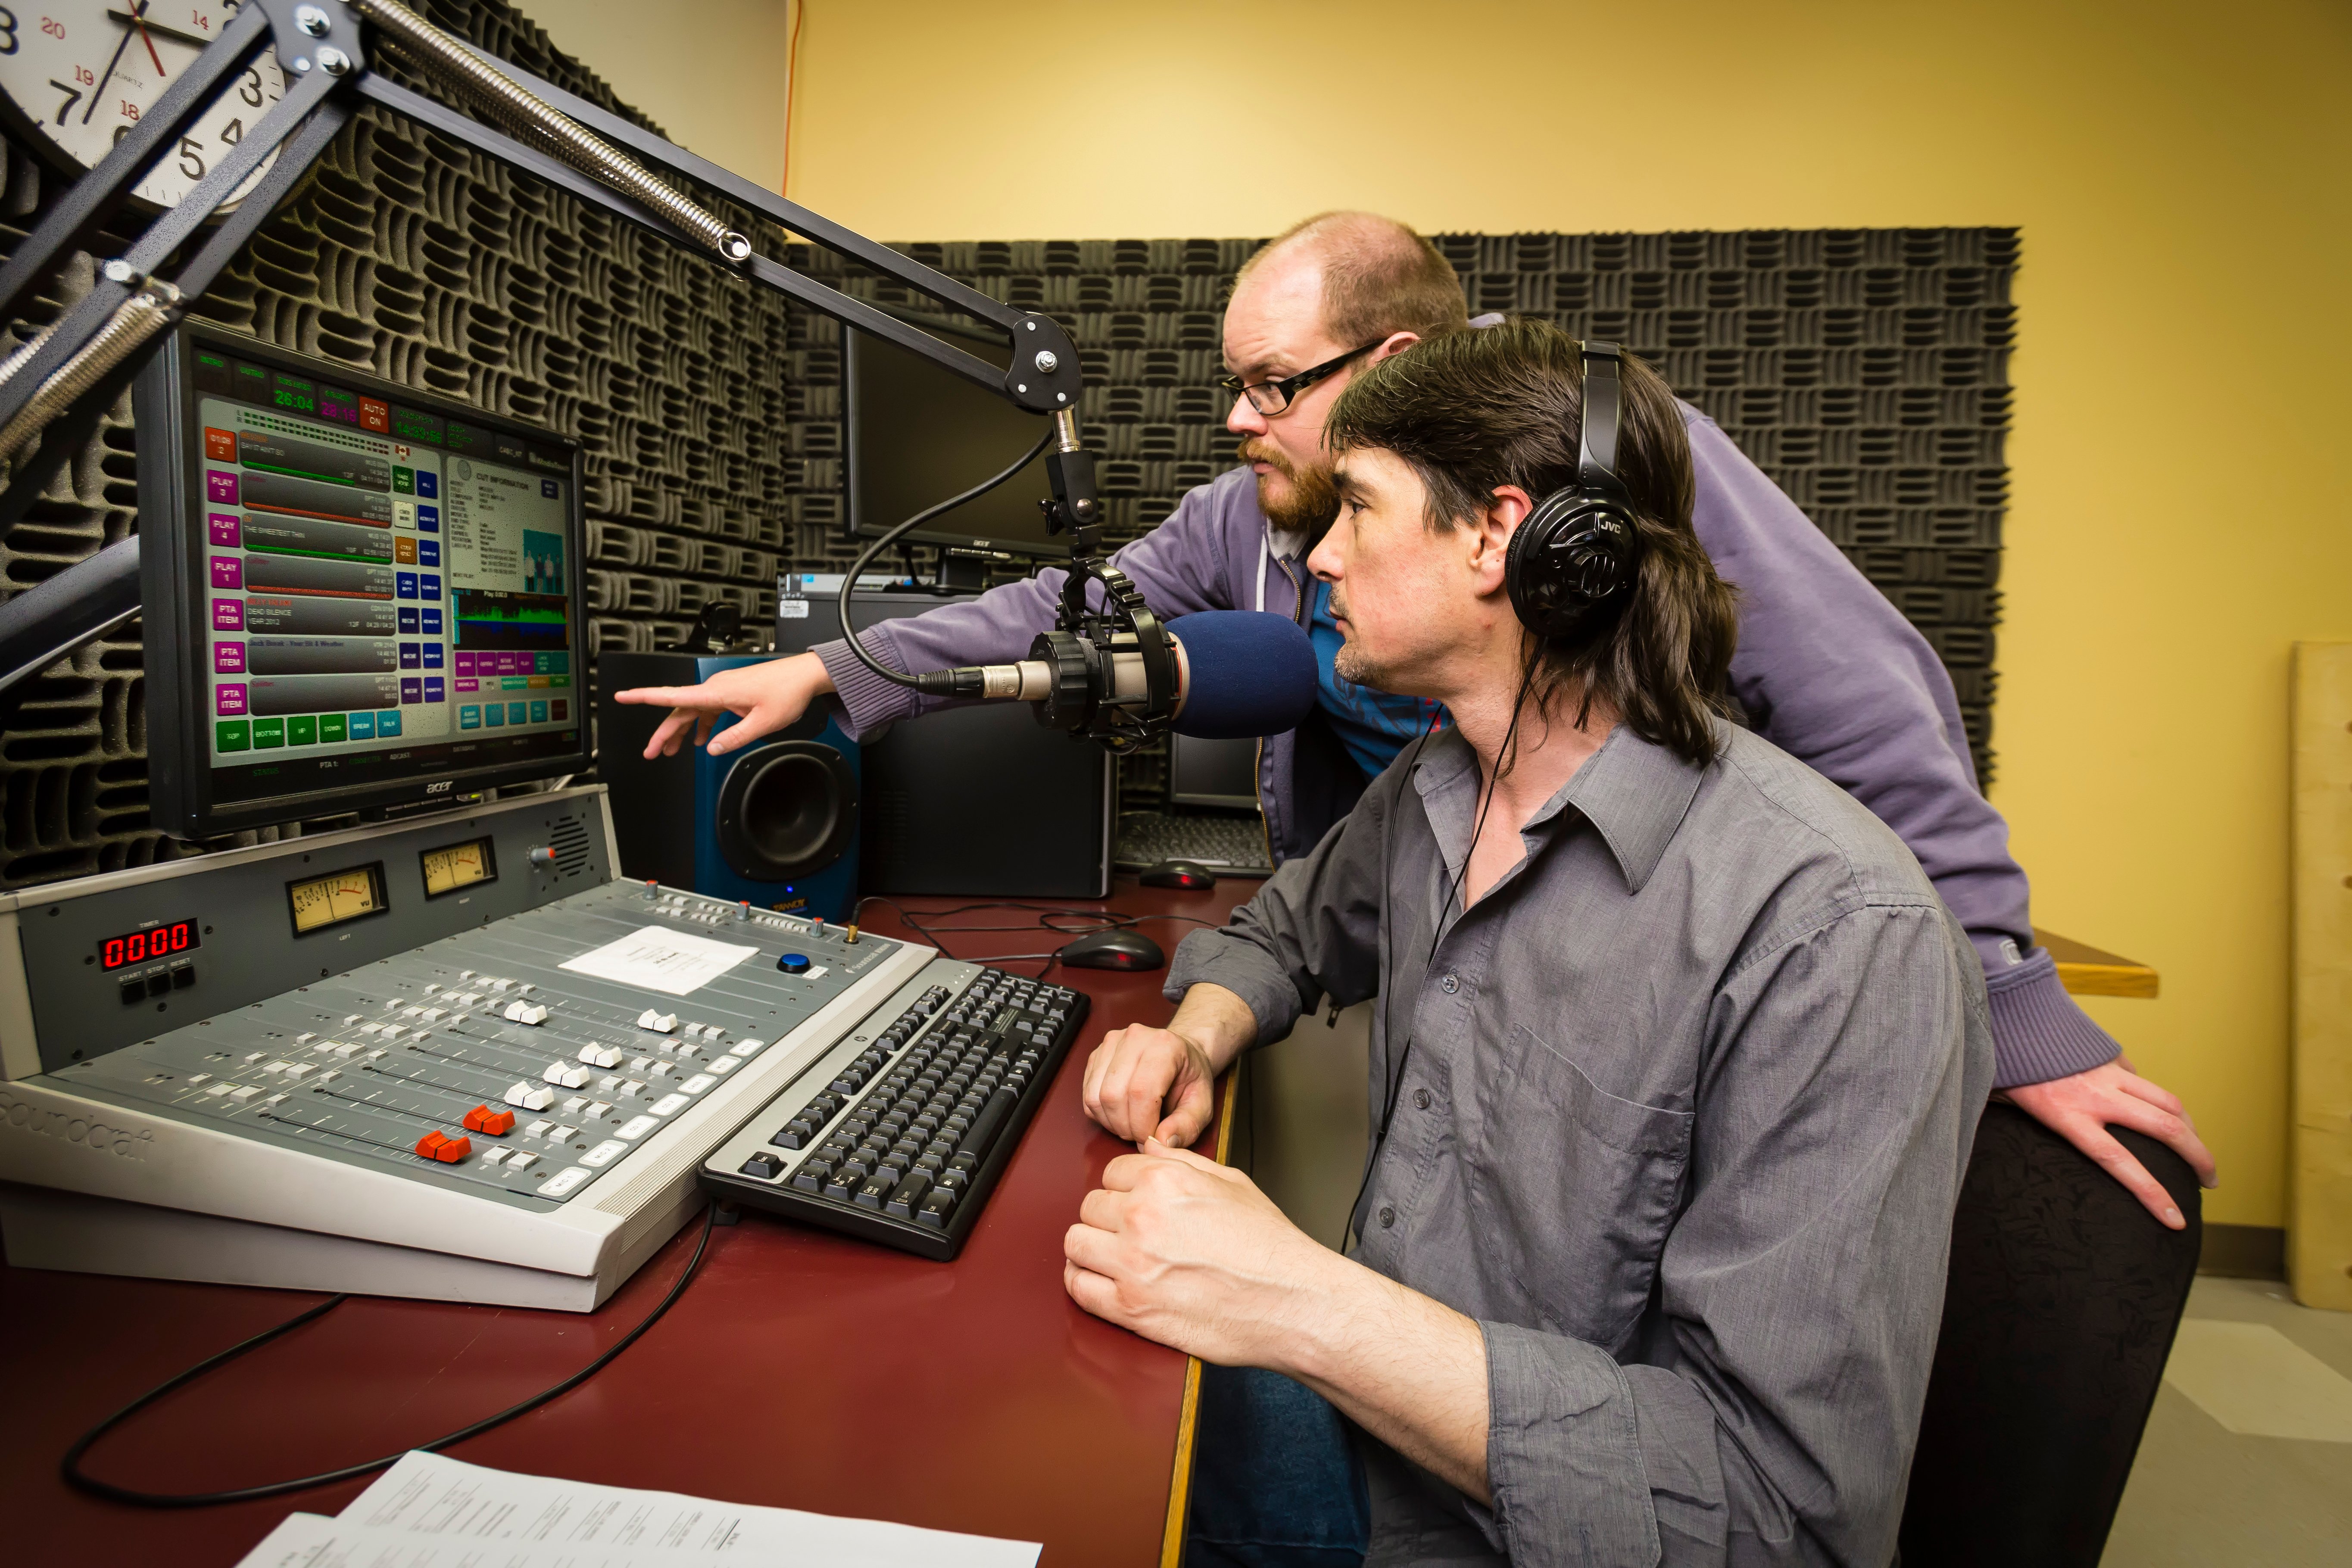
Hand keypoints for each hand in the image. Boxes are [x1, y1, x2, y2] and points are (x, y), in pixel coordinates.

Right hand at [612, 652, 833, 758]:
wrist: (804, 675)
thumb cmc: (787, 692)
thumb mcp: (762, 723)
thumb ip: (734, 737)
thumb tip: (711, 748)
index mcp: (717, 692)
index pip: (672, 695)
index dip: (643, 696)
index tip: (621, 696)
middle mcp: (715, 688)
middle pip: (679, 710)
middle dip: (663, 732)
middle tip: (651, 752)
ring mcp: (723, 690)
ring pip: (693, 711)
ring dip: (681, 731)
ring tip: (672, 751)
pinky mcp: (732, 693)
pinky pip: (708, 710)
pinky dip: (702, 725)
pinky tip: (701, 740)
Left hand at [1062, 1139, 1339, 1367]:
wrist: (1291, 1300)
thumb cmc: (1270, 1246)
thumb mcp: (1232, 1183)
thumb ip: (1182, 1161)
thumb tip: (1149, 1149)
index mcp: (1165, 1181)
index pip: (1111, 1172)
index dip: (1125, 1188)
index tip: (1136, 1203)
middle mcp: (1142, 1217)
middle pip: (1089, 1207)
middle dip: (1108, 1218)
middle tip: (1132, 1234)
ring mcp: (1132, 1264)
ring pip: (1076, 1244)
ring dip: (1092, 1249)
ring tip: (1115, 1258)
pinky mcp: (1130, 1309)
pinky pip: (1078, 1288)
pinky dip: (1084, 1284)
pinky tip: (1104, 1283)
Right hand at [1080, 1023, 1217, 1146]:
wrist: (1180, 1055)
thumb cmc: (1190, 1078)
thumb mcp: (1202, 1105)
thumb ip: (1186, 1126)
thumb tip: (1162, 1142)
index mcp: (1164, 1045)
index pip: (1140, 1091)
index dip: (1142, 1125)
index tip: (1151, 1139)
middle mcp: (1134, 1038)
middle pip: (1113, 1095)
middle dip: (1125, 1127)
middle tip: (1142, 1134)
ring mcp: (1111, 1044)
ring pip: (1095, 1097)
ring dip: (1111, 1122)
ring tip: (1132, 1124)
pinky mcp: (1096, 1056)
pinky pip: (1088, 1095)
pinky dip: (1101, 1114)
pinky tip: (1120, 1114)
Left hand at [2002, 1060, 2218, 1228]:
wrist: (2007, 1018)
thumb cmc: (2006, 1073)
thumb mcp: (2015, 1111)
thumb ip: (2047, 1130)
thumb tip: (2065, 1150)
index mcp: (2067, 1116)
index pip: (2119, 1162)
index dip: (2152, 1193)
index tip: (2176, 1219)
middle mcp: (2095, 1096)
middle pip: (2166, 1129)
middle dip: (2199, 1157)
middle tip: (2210, 1180)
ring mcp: (2108, 1074)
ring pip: (2167, 1101)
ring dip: (2191, 1128)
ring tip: (2197, 1149)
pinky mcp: (2111, 1056)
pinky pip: (2143, 1081)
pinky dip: (2156, 1098)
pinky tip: (2159, 1112)